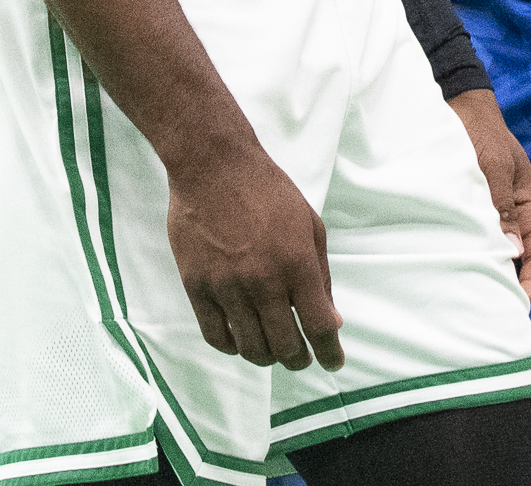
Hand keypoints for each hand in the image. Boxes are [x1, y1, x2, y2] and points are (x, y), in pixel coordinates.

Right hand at [167, 143, 344, 369]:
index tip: (333, 363)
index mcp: (297, 264)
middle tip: (301, 357)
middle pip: (284, 346)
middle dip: (298, 359)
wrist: (213, 167)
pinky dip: (232, 346)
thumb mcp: (309, 225)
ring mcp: (227, 287)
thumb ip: (321, 276)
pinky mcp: (197, 286)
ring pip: (250, 348)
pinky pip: (216, 336)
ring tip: (272, 350)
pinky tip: (241, 339)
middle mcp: (263, 281)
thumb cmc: (267, 191)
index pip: (318, 326)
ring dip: (266, 357)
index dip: (329, 353)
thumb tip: (331, 321)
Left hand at [448, 89, 530, 298]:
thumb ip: (500, 206)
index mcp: (528, 204)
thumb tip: (511, 250)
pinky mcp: (472, 209)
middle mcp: (512, 214)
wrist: (457, 105)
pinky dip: (471, 255)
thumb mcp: (492, 165)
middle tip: (491, 311)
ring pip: (496, 251)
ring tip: (472, 297)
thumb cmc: (479, 131)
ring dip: (489, 271)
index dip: (530, 280)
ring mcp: (492, 213)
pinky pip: (476, 239)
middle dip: (509, 285)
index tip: (518, 302)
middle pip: (518, 259)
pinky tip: (455, 268)